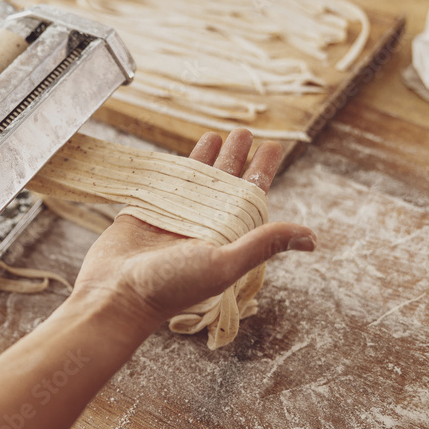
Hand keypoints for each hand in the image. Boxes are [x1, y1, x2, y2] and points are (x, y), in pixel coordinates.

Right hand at [70, 129, 315, 331]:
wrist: (115, 296)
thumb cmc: (169, 287)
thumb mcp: (223, 264)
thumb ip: (263, 244)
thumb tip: (312, 238)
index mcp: (225, 238)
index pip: (251, 198)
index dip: (261, 171)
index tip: (271, 147)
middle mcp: (202, 226)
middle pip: (225, 183)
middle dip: (237, 157)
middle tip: (245, 132)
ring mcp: (173, 217)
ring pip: (197, 179)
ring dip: (209, 156)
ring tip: (220, 134)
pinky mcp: (145, 211)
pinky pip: (165, 182)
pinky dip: (175, 165)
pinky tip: (182, 151)